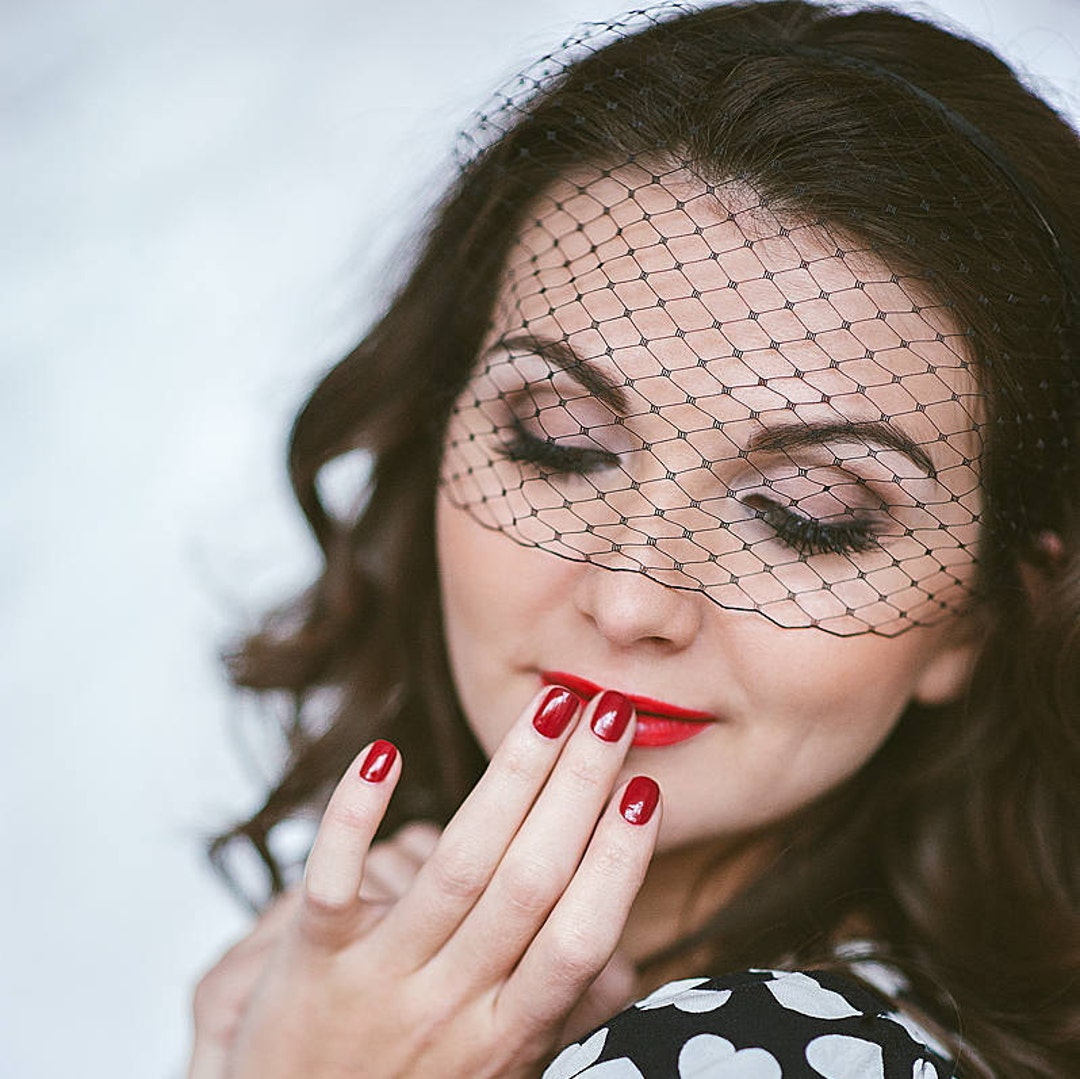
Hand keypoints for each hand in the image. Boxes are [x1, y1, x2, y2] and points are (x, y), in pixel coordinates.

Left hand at [195, 687, 659, 1077]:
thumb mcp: (496, 1067)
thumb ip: (556, 1007)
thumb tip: (624, 963)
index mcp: (508, 1032)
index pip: (576, 938)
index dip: (615, 862)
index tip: (644, 791)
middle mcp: (450, 1006)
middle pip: (527, 882)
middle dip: (576, 787)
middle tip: (608, 710)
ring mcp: (379, 979)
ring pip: (457, 865)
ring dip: (511, 776)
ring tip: (550, 705)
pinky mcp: (309, 960)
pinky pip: (332, 881)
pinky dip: (354, 815)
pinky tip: (384, 751)